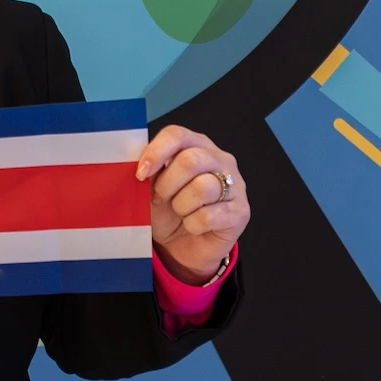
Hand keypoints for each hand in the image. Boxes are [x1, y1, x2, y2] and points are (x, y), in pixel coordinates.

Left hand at [136, 125, 249, 284]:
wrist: (182, 246)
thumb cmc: (167, 211)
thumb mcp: (150, 188)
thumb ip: (148, 171)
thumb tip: (139, 166)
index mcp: (195, 145)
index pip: (177, 134)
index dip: (156, 152)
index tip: (140, 174)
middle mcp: (220, 159)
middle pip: (191, 160)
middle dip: (167, 184)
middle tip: (159, 199)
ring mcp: (235, 184)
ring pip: (202, 187)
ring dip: (180, 205)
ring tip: (179, 212)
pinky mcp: (241, 211)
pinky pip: (209, 215)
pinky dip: (192, 224)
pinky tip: (192, 225)